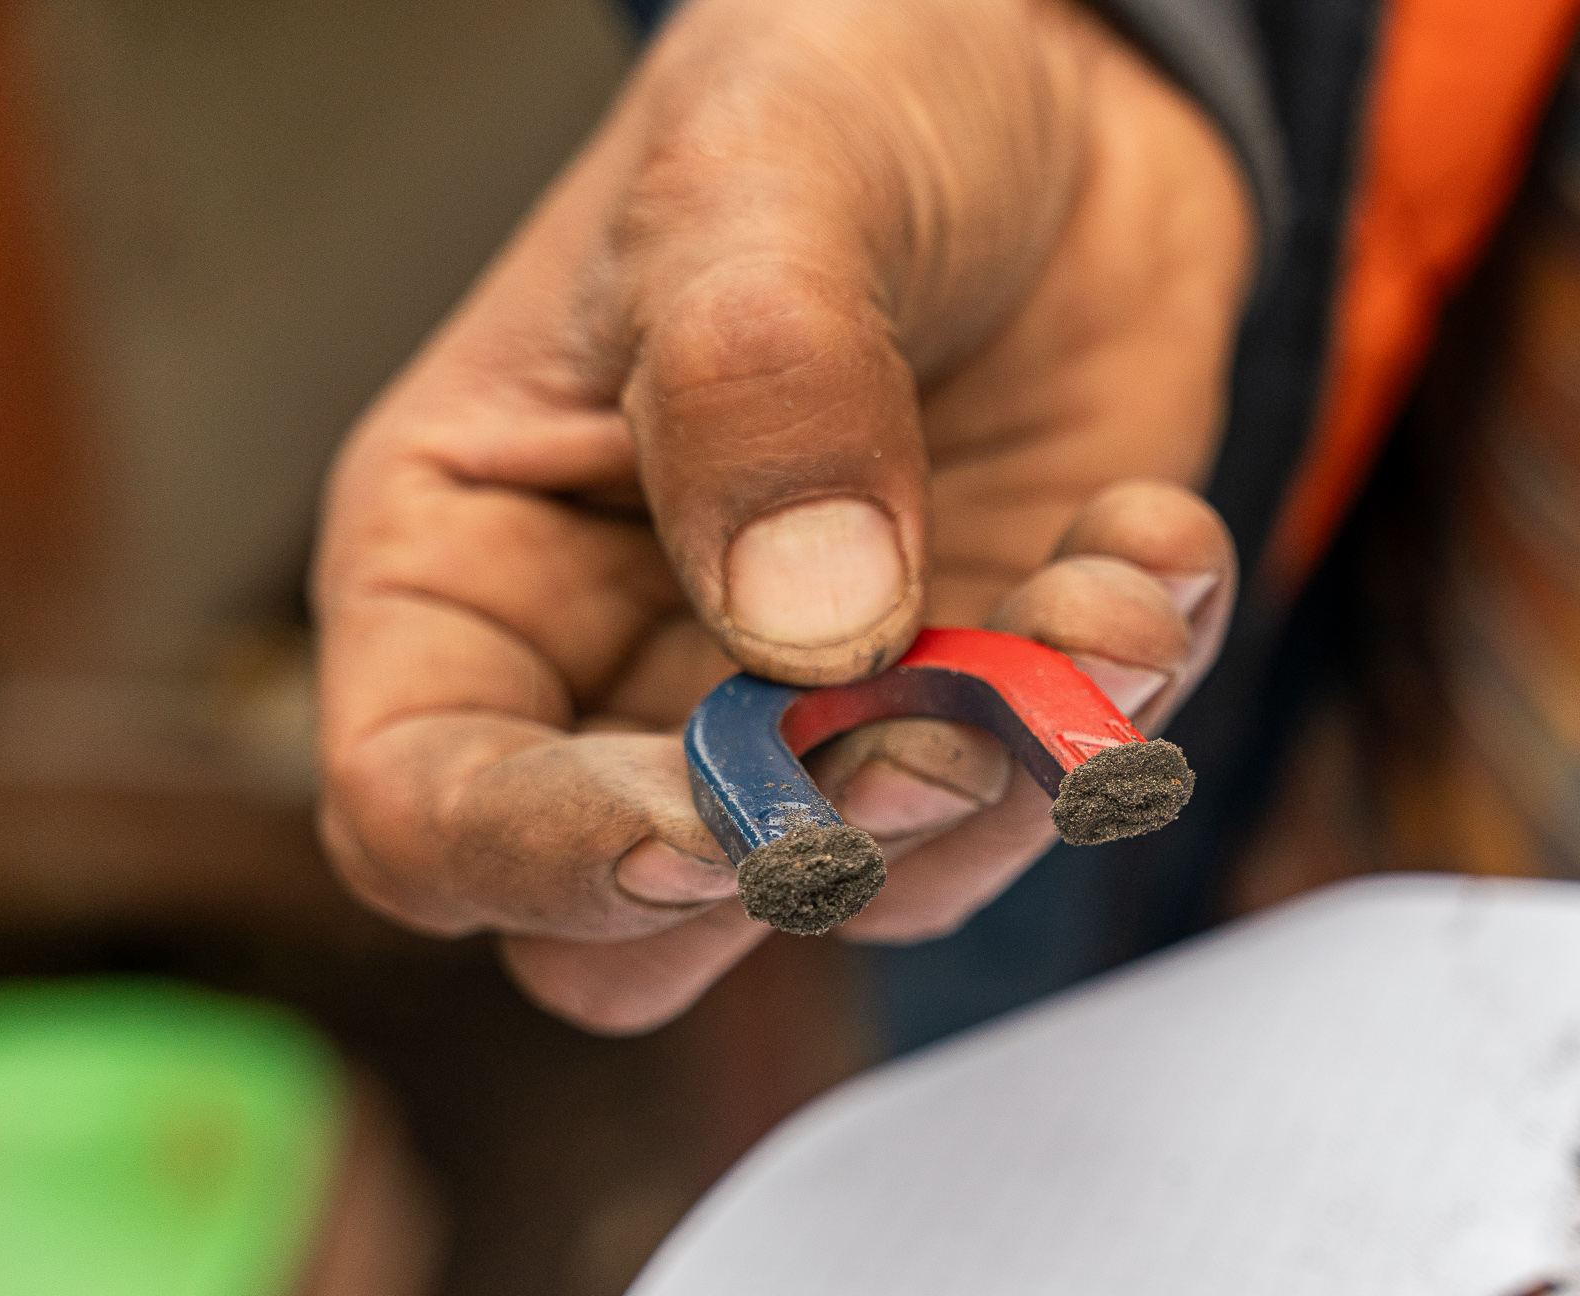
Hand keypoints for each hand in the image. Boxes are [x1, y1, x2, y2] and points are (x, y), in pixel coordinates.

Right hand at [315, 0, 1251, 1032]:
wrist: (1060, 83)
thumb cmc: (848, 83)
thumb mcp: (764, 171)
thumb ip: (757, 384)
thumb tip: (810, 632)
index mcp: (476, 556)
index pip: (426, 808)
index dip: (543, 860)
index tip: (706, 822)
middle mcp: (625, 670)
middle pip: (640, 927)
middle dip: (805, 861)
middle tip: (940, 736)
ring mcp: (815, 707)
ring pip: (870, 893)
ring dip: (1011, 778)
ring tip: (1107, 599)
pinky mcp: (983, 697)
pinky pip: (1046, 796)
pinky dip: (1123, 701)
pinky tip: (1153, 540)